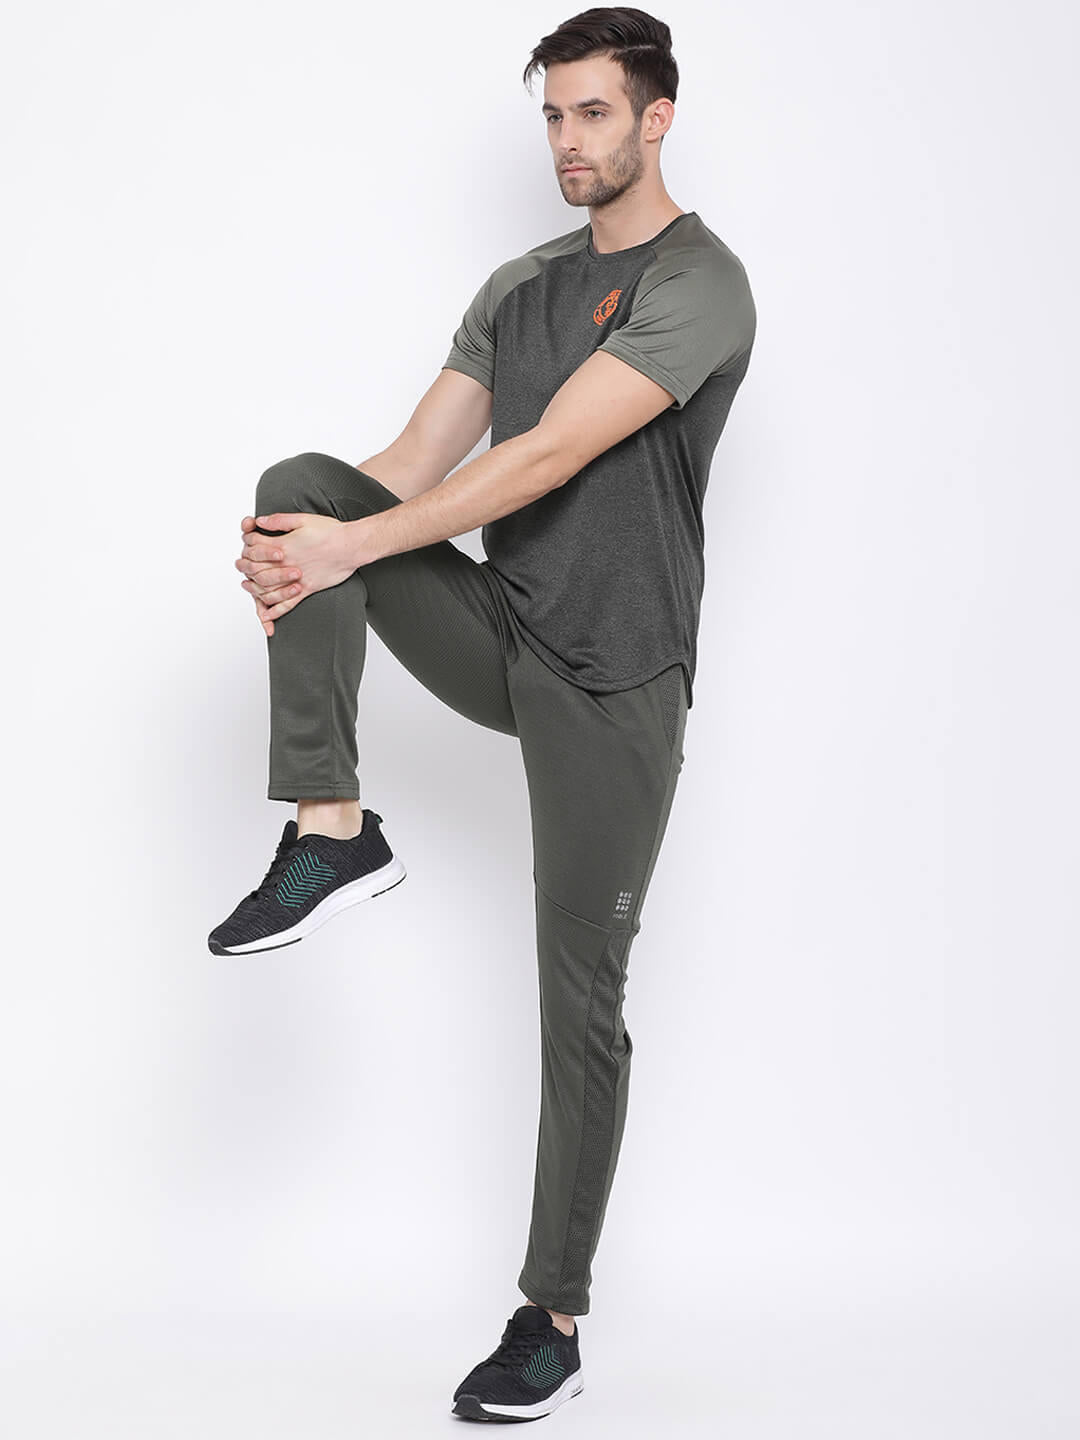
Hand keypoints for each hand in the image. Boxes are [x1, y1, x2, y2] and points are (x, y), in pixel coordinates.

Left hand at [236, 511, 354, 635]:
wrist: (350, 546)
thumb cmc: (330, 532)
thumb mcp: (302, 519)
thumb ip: (279, 521)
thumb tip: (260, 521)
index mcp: (283, 545)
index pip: (254, 545)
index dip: (247, 543)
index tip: (248, 542)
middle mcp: (286, 565)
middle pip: (255, 569)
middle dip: (246, 567)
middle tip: (243, 566)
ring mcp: (296, 580)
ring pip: (267, 590)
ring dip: (254, 590)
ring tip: (249, 588)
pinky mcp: (307, 590)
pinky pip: (287, 605)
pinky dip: (275, 611)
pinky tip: (267, 614)